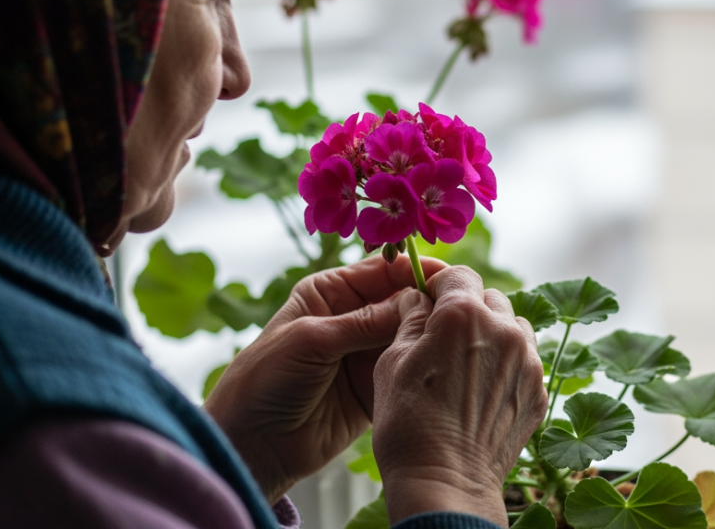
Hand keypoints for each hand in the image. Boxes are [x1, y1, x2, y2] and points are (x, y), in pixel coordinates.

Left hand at [203, 254, 444, 502]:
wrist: (251, 443)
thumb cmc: (265, 380)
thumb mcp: (312, 340)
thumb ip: (364, 322)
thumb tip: (418, 300)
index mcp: (332, 292)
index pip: (385, 271)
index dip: (417, 271)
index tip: (450, 277)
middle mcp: (353, 317)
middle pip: (405, 301)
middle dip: (431, 304)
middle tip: (463, 311)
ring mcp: (367, 352)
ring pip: (412, 335)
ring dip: (432, 337)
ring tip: (459, 341)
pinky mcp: (379, 386)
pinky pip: (409, 369)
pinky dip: (426, 368)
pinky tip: (447, 368)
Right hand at [373, 266, 547, 526]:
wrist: (447, 483)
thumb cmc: (409, 424)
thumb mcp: (392, 362)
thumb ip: (411, 320)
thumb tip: (420, 299)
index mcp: (464, 315)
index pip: (459, 275)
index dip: (441, 286)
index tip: (430, 302)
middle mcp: (504, 330)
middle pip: (490, 299)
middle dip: (469, 311)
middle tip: (446, 340)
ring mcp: (528, 361)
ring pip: (514, 327)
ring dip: (494, 335)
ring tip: (469, 367)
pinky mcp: (539, 390)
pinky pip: (527, 361)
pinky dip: (508, 366)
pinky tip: (484, 391)